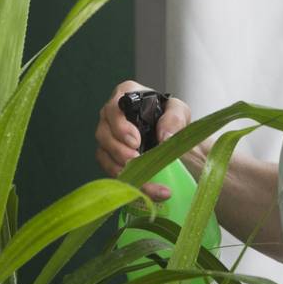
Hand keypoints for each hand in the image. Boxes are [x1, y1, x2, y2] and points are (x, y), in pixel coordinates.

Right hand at [94, 80, 194, 204]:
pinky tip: (143, 187)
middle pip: (103, 132)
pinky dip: (124, 178)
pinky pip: (108, 168)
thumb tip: (164, 137)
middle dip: (118, 149)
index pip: (115, 106)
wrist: (176, 143)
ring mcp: (108, 137)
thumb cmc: (173, 122)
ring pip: (103, 152)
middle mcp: (112, 116)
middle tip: (136, 160)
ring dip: (120, 167)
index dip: (120, 125)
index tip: (135, 141)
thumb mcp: (179, 113)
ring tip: (143, 179)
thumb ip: (174, 119)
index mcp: (127, 96)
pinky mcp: (109, 156)